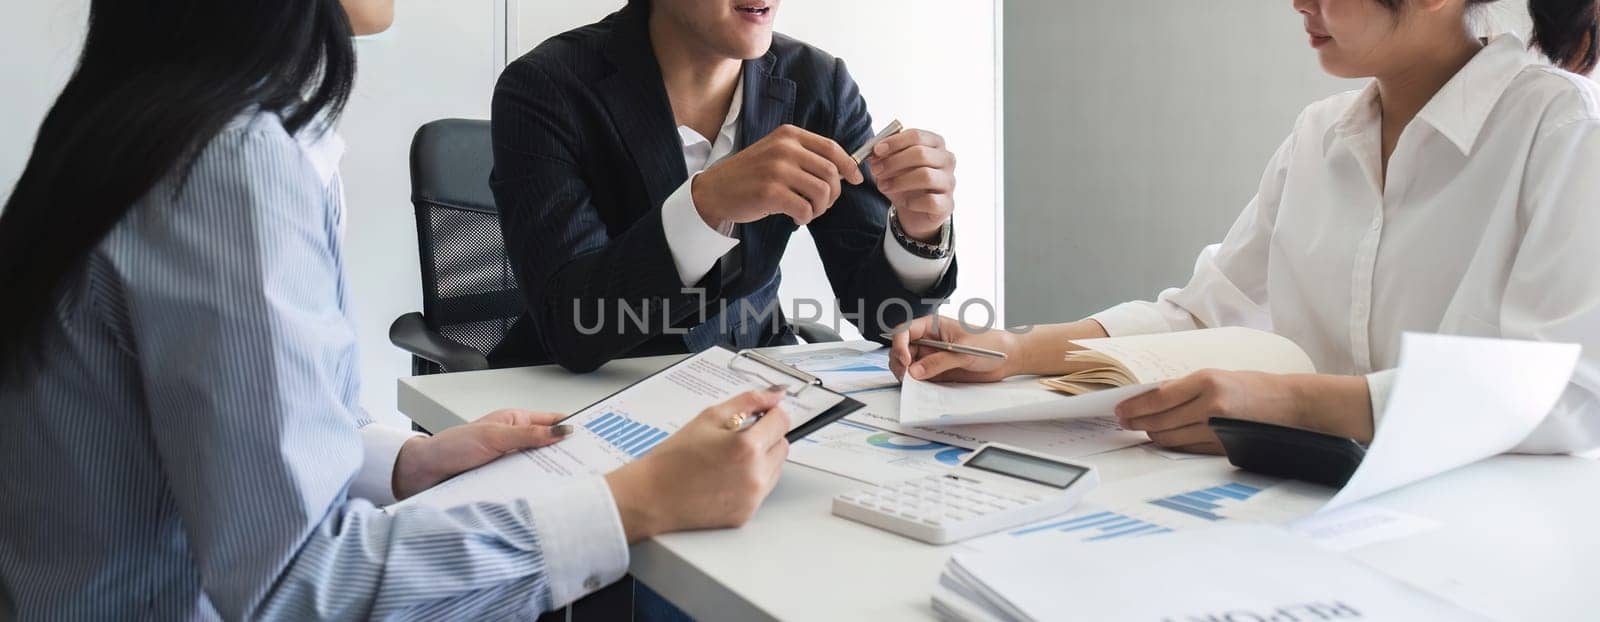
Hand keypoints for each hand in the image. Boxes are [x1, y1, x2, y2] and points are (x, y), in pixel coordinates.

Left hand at [392, 409, 572, 499]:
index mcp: (516, 420)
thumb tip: (562, 431)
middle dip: (566, 455)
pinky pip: (525, 483)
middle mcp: (515, 440)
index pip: (553, 421)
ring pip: (539, 467)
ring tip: (569, 483)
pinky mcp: (503, 480)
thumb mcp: (494, 437)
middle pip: (549, 446)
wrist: (424, 473)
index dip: (573, 426)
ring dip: (549, 475)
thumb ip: (529, 435)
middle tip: (587, 465)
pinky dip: (534, 488)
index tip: (593, 437)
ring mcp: (510, 461)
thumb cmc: (452, 447)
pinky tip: (543, 495)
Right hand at [603, 389, 792, 541]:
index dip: (770, 413)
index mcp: (747, 447)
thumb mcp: (709, 418)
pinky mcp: (746, 514)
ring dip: (761, 459)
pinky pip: (762, 489)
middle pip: (782, 445)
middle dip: (766, 437)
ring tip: (727, 459)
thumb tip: (775, 395)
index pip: (781, 421)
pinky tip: (725, 477)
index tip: (761, 414)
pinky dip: (751, 480)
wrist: (651, 496)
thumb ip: (748, 402)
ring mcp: (752, 497)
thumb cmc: (673, 459)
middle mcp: (755, 475)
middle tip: (736, 437)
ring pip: (775, 468)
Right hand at [691, 124, 864, 227]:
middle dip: (833, 193)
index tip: (856, 179)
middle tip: (822, 204)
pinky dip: (805, 218)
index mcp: (789, 135)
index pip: (831, 148)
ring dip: (820, 208)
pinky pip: (805, 209)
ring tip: (808, 212)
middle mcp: (784, 148)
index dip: (849, 165)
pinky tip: (795, 218)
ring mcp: (777, 170)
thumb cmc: (750, 175)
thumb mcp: (777, 153)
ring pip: (822, 192)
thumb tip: (844, 171)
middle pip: (831, 172)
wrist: (714, 190)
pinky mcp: (770, 192)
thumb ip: (805, 156)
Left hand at [867, 129, 955, 240]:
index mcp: (935, 144)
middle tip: (876, 170)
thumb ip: (882, 157)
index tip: (876, 150)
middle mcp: (947, 160)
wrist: (915, 211)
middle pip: (921, 154)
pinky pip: (930, 200)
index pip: (916, 136)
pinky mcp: (948, 203)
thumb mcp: (890, 166)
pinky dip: (913, 202)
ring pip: (925, 176)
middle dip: (894, 162)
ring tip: (884, 187)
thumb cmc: (904, 182)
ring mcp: (950, 181)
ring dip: (899, 182)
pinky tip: (906, 203)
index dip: (894, 142)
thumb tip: (873, 155)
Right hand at [888, 315, 1018, 382]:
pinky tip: (921, 387)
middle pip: (902, 349)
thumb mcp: (963, 351)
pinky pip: (921, 377)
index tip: (906, 360)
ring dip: (906, 374)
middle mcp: (929, 340)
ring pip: (908, 364)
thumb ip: (938, 361)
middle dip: (899, 362)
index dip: (900, 344)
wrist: (1007, 357)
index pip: (905, 330)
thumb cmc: (990, 343)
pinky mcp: (937, 370)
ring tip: (913, 383)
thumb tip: (916, 371)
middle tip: (906, 376)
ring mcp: (932, 356)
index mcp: (933, 326)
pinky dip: (917, 383)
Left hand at [1114, 371, 1373, 454]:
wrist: (1291, 404)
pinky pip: (1187, 448)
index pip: (1157, 398)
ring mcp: (1217, 428)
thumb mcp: (1217, 376)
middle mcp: (1210, 404)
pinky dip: (1173, 444)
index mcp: (1206, 380)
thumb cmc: (1252, 386)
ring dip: (1152, 435)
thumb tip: (1149, 398)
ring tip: (1141, 429)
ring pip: (1170, 437)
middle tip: (1123, 422)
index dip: (1134, 406)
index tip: (1119, 409)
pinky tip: (1164, 438)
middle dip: (1137, 423)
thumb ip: (1184, 387)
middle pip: (1159, 421)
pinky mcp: (1223, 445)